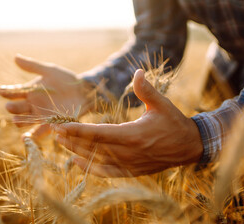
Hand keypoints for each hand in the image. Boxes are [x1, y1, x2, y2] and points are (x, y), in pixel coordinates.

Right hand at [0, 54, 89, 136]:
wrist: (84, 91)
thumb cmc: (66, 80)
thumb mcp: (49, 71)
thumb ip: (33, 66)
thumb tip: (15, 57)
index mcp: (29, 92)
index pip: (14, 92)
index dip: (6, 91)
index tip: (1, 91)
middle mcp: (32, 105)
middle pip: (18, 108)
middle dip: (12, 108)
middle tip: (10, 107)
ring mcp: (41, 116)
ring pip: (26, 121)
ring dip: (20, 121)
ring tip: (16, 120)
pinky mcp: (51, 124)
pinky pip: (40, 132)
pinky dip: (34, 135)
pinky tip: (26, 138)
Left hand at [53, 69, 202, 176]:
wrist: (190, 147)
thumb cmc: (174, 123)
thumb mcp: (162, 105)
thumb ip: (146, 90)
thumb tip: (136, 72)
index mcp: (132, 135)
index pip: (97, 133)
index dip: (76, 130)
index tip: (58, 126)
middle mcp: (128, 152)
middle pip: (92, 148)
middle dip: (71, 139)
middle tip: (53, 132)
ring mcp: (129, 164)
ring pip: (96, 160)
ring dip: (77, 152)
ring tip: (61, 143)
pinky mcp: (132, 171)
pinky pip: (106, 172)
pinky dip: (90, 169)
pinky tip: (77, 162)